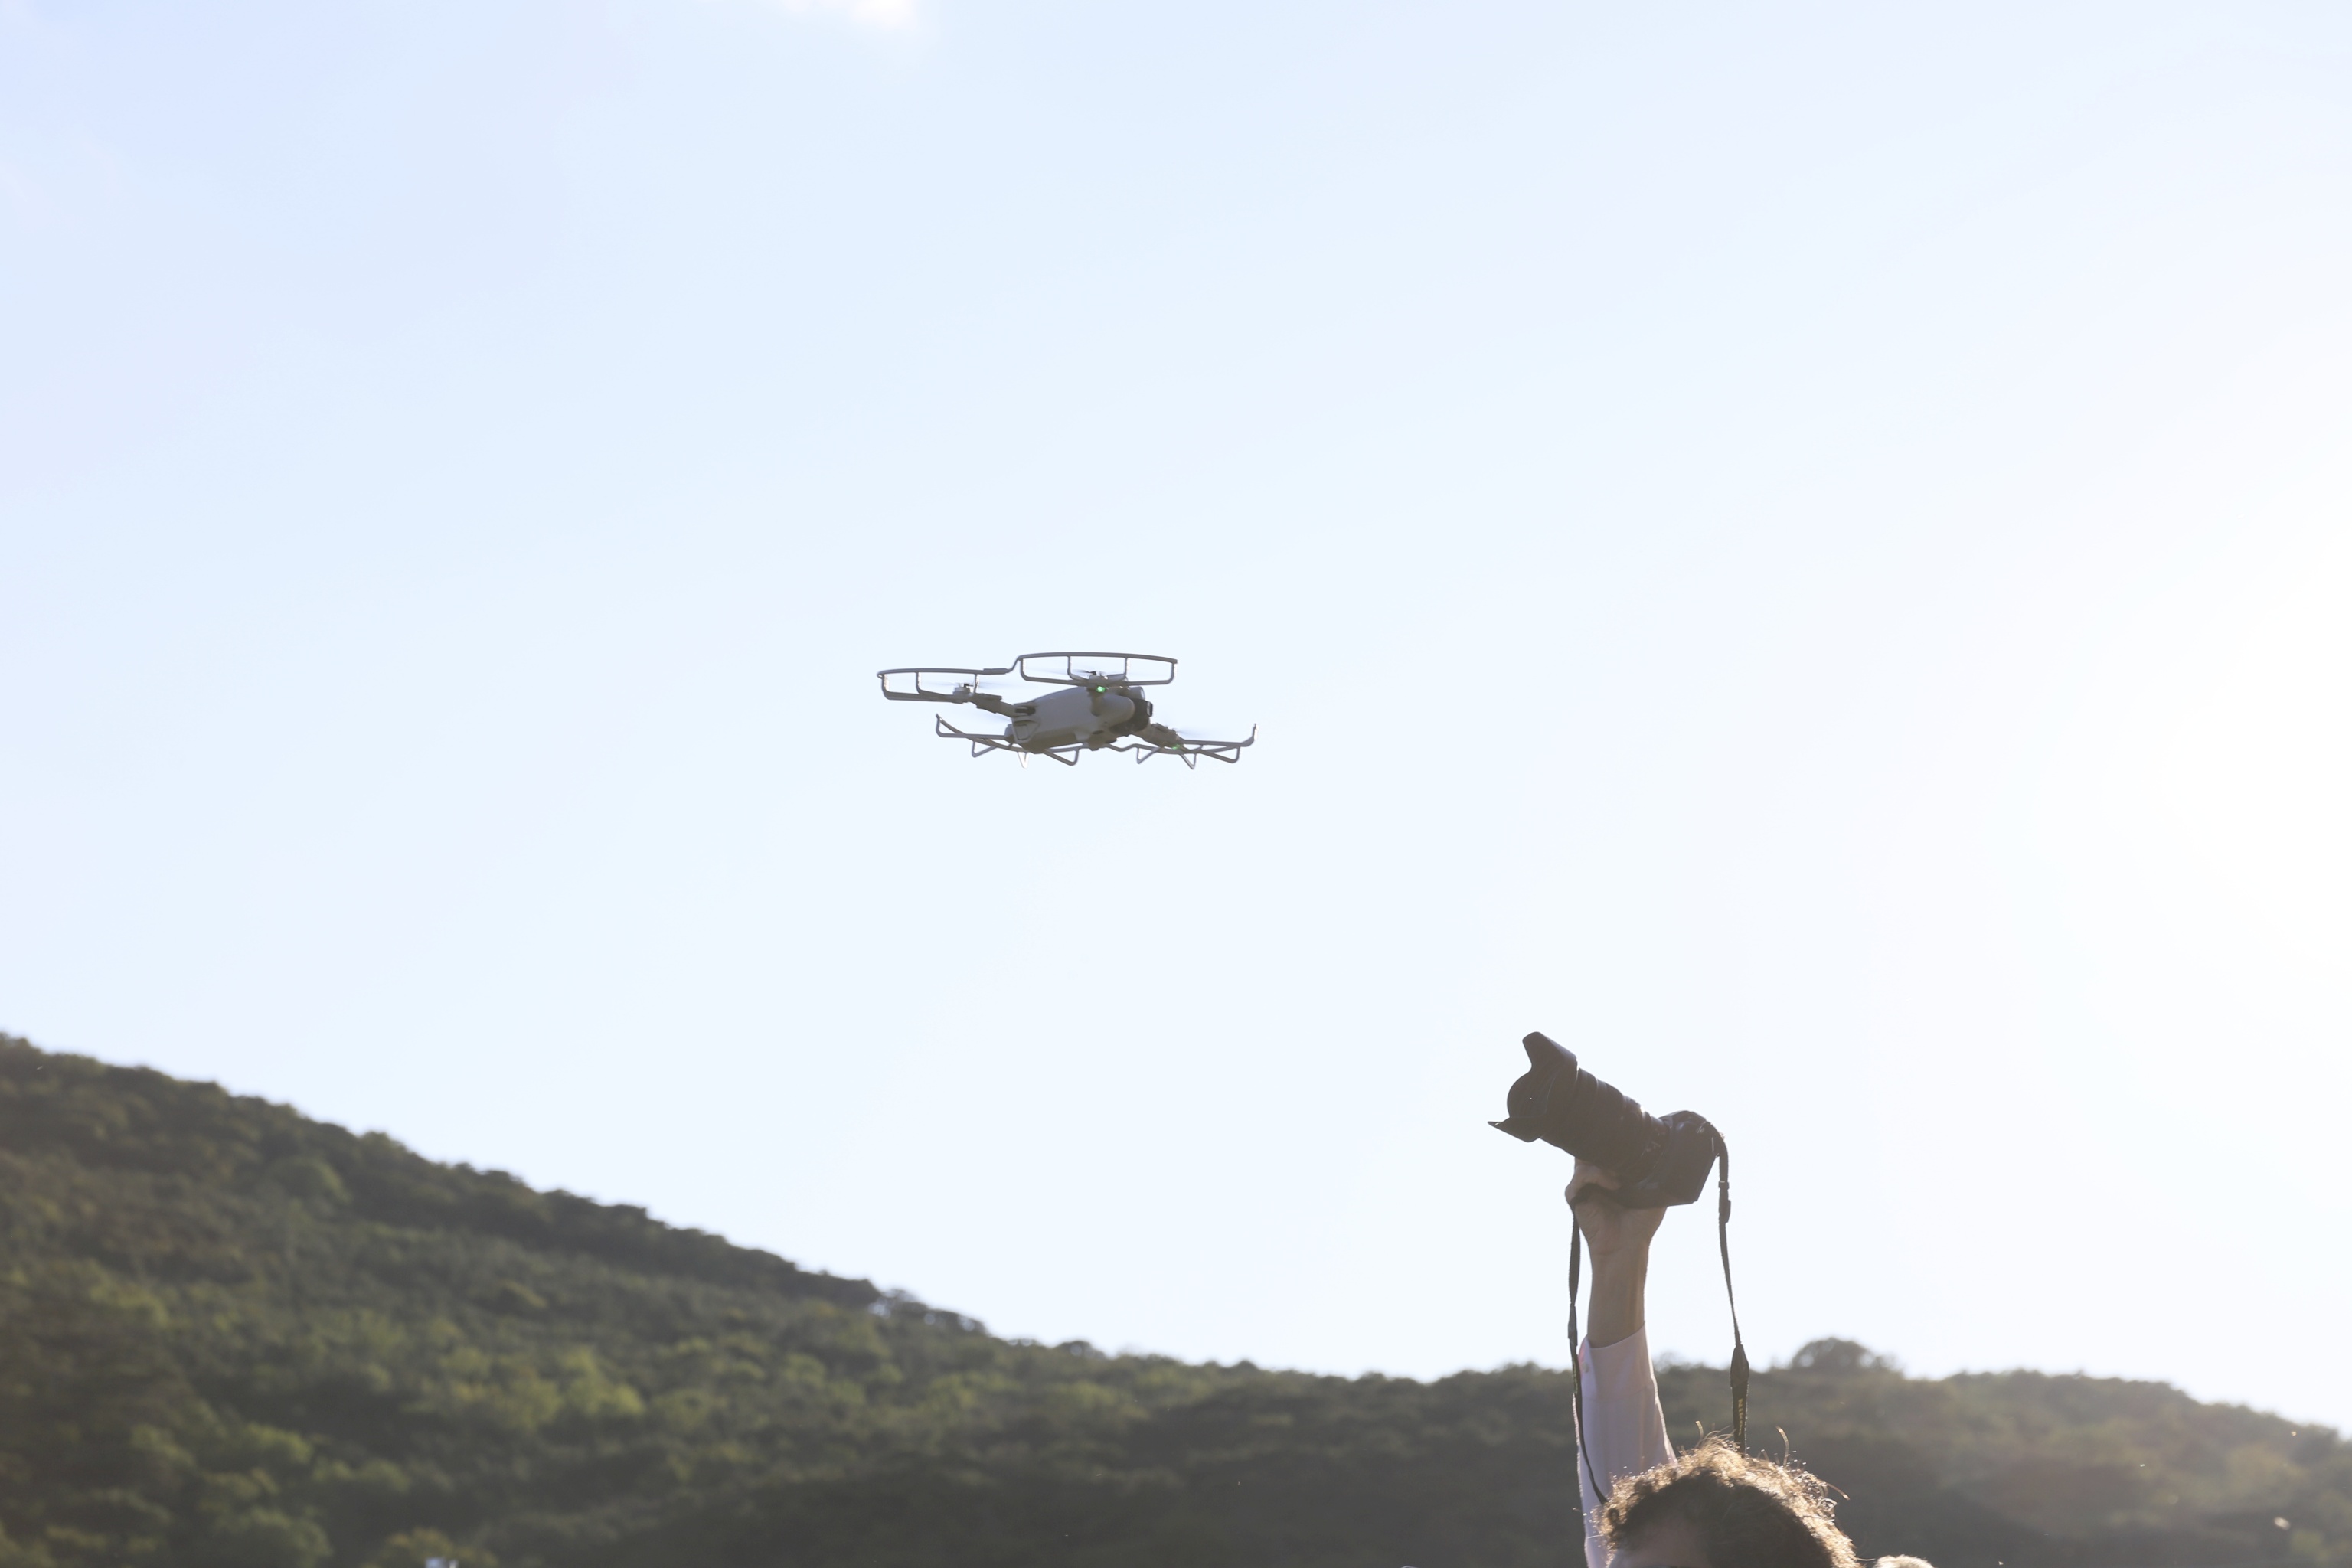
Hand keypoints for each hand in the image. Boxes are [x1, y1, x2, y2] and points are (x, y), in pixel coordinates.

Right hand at [1566, 1158, 1665, 1347]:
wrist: (1627, 1247)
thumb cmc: (1641, 1224)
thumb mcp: (1654, 1193)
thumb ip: (1656, 1173)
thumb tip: (1669, 1151)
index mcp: (1611, 1174)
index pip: (1606, 1148)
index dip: (1612, 1139)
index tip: (1625, 1134)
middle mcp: (1596, 1177)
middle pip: (1591, 1149)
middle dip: (1602, 1144)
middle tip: (1618, 1144)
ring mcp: (1584, 1185)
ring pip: (1583, 1158)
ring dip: (1601, 1160)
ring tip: (1619, 1171)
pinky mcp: (1575, 1196)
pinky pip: (1580, 1177)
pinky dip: (1596, 1176)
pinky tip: (1613, 1184)